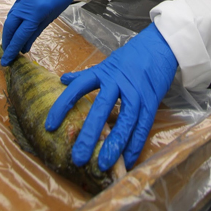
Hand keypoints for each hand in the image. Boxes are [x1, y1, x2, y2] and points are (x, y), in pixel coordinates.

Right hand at [0, 0, 90, 65]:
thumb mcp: (52, 16)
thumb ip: (36, 31)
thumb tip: (24, 46)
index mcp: (36, 12)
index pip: (20, 34)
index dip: (12, 49)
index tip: (7, 60)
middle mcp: (26, 3)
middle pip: (10, 25)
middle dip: (6, 41)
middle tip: (6, 52)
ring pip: (11, 16)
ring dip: (9, 30)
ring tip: (10, 42)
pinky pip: (16, 7)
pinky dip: (15, 18)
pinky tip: (17, 25)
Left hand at [45, 22, 177, 169]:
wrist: (160, 46)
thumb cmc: (131, 56)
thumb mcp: (107, 63)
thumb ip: (86, 75)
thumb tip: (63, 79)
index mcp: (103, 72)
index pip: (78, 88)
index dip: (63, 106)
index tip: (50, 126)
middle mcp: (118, 82)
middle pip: (101, 108)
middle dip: (90, 134)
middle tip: (78, 157)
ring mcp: (136, 93)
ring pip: (125, 121)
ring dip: (115, 144)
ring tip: (103, 164)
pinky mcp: (151, 102)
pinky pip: (143, 127)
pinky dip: (135, 145)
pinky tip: (127, 160)